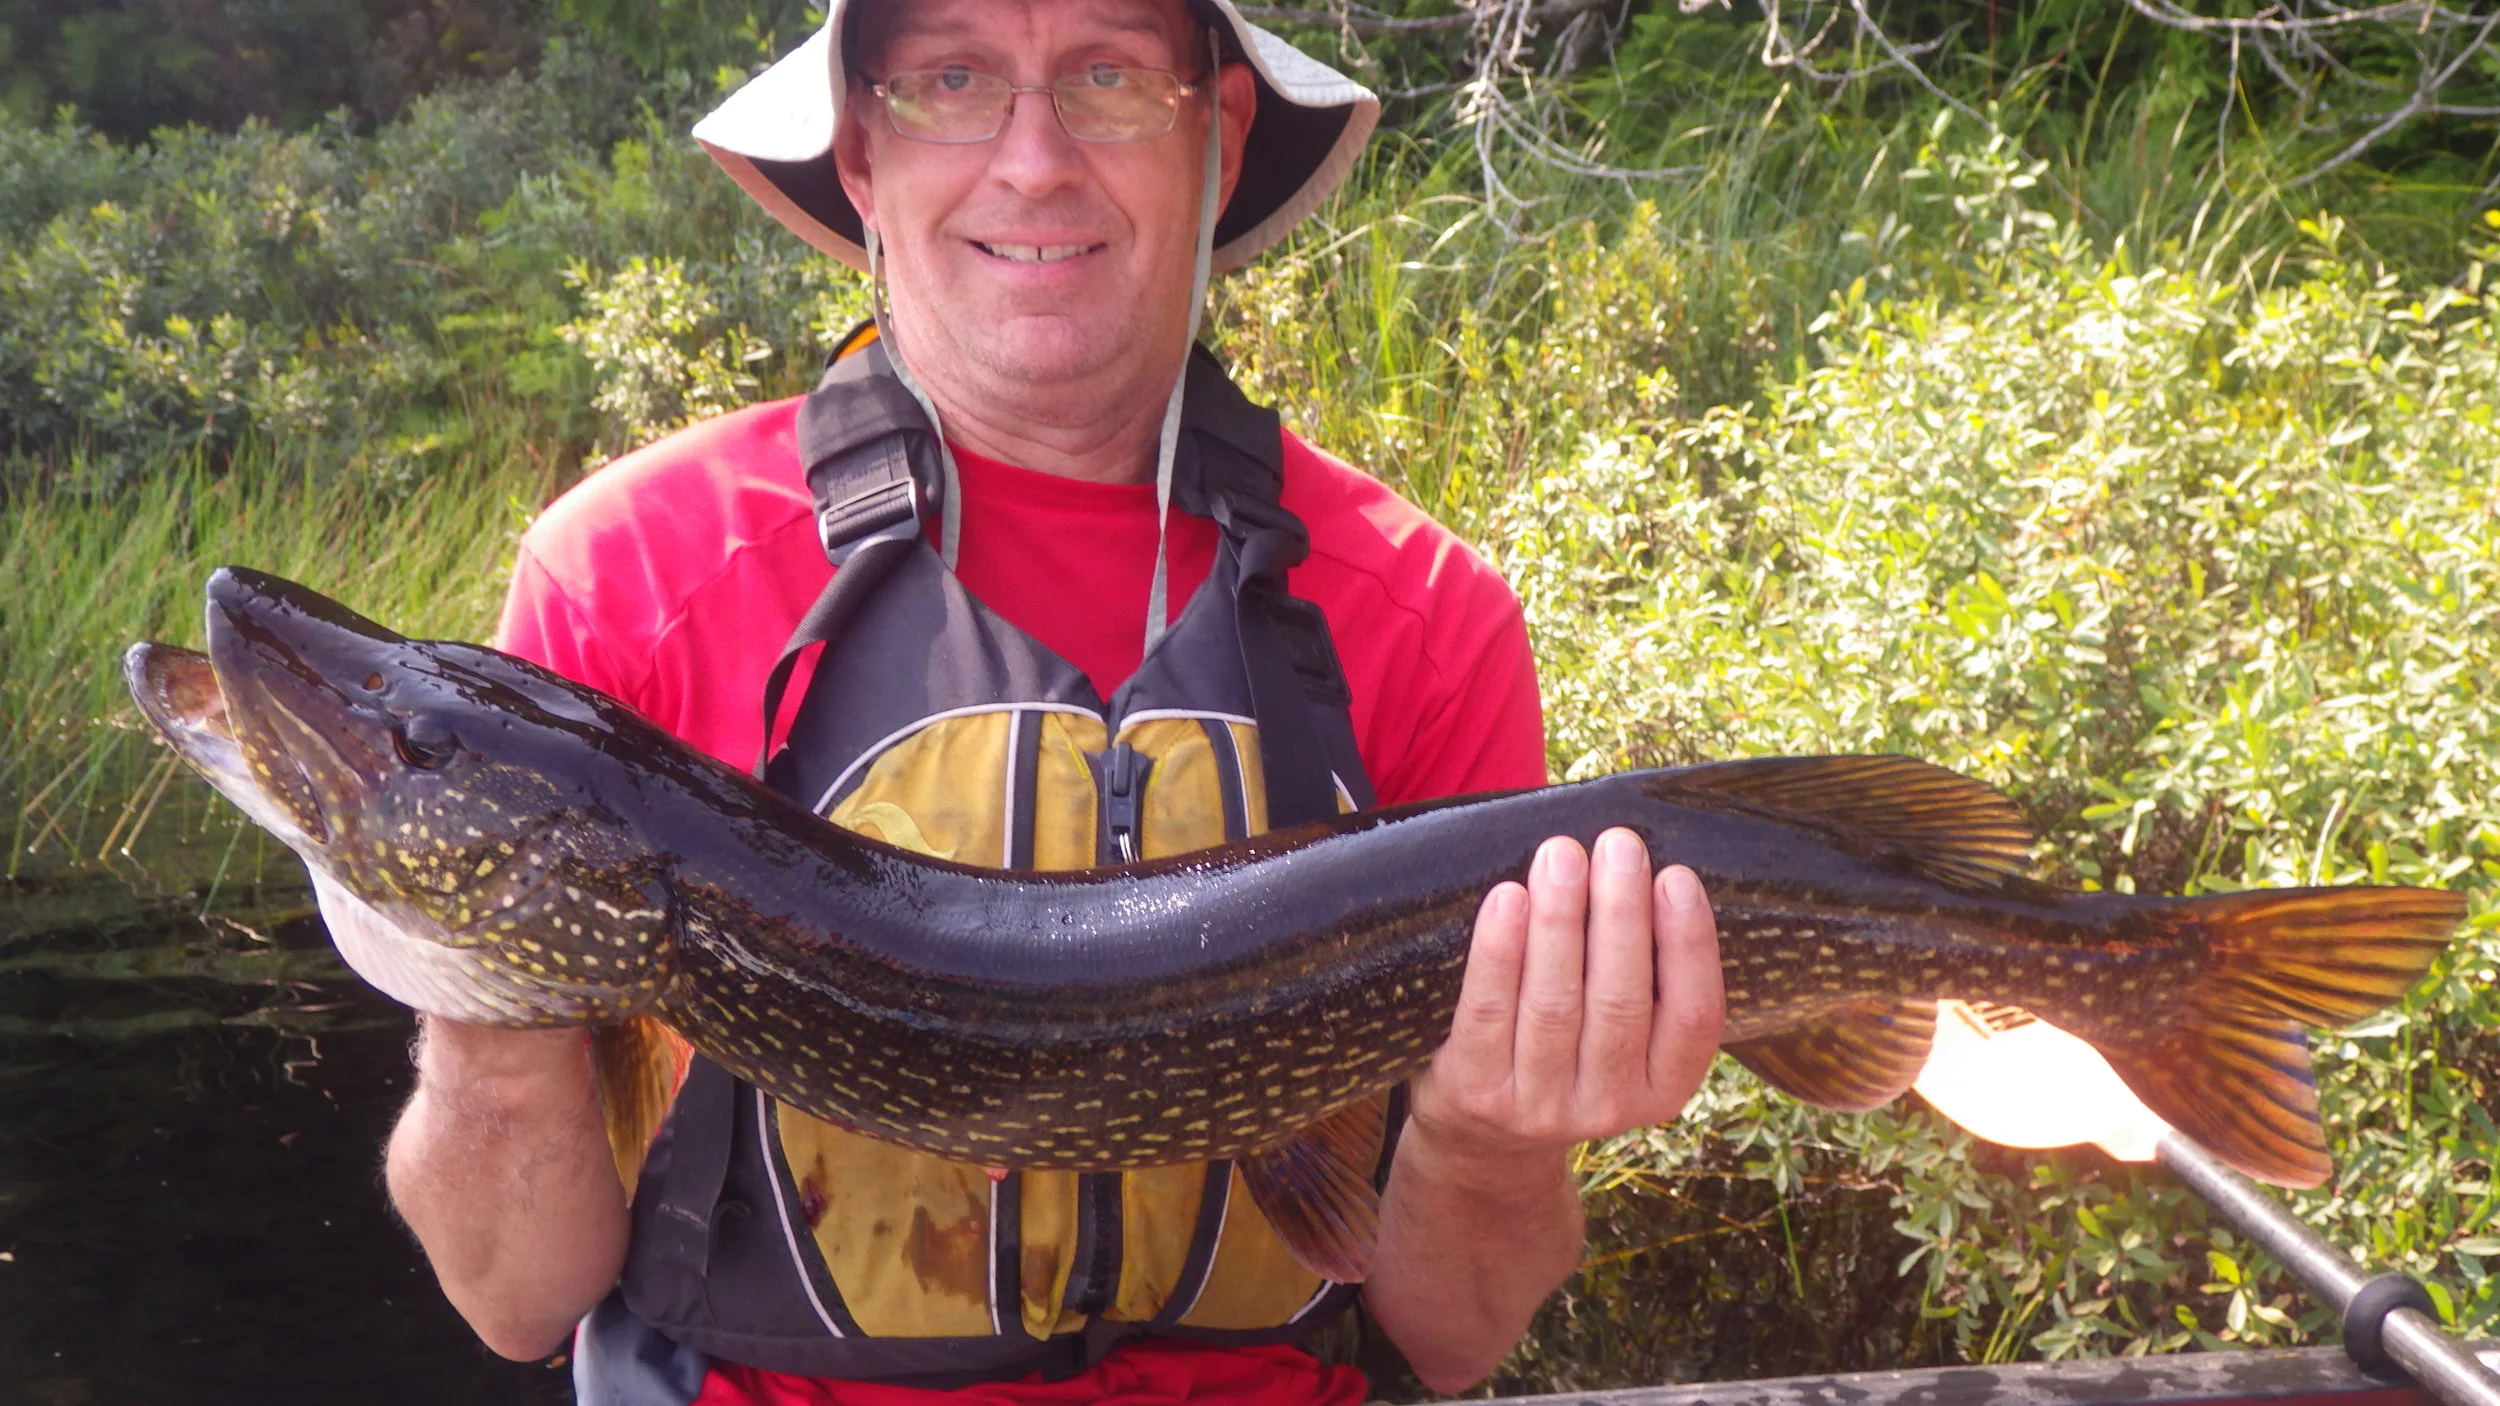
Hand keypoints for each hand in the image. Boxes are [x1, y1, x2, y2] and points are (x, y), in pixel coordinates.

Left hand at [1408, 828, 1724, 1168]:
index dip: (1689, 946)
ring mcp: (1540, 1104)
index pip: (1694, 1018)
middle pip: (1620, 1000)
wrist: (1484, 1137)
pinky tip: (1507, 898)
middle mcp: (1609, 1106)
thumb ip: (1641, 975)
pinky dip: (1499, 950)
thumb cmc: (1565, 1052)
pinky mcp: (1478, 1090)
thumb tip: (1640, 869)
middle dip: (1620, 914)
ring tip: (1562, 855)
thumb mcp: (1623, 1040)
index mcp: (1664, 1088)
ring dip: (1560, 920)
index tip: (1676, 877)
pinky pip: (1489, 1010)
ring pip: (1555, 1002)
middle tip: (1618, 844)